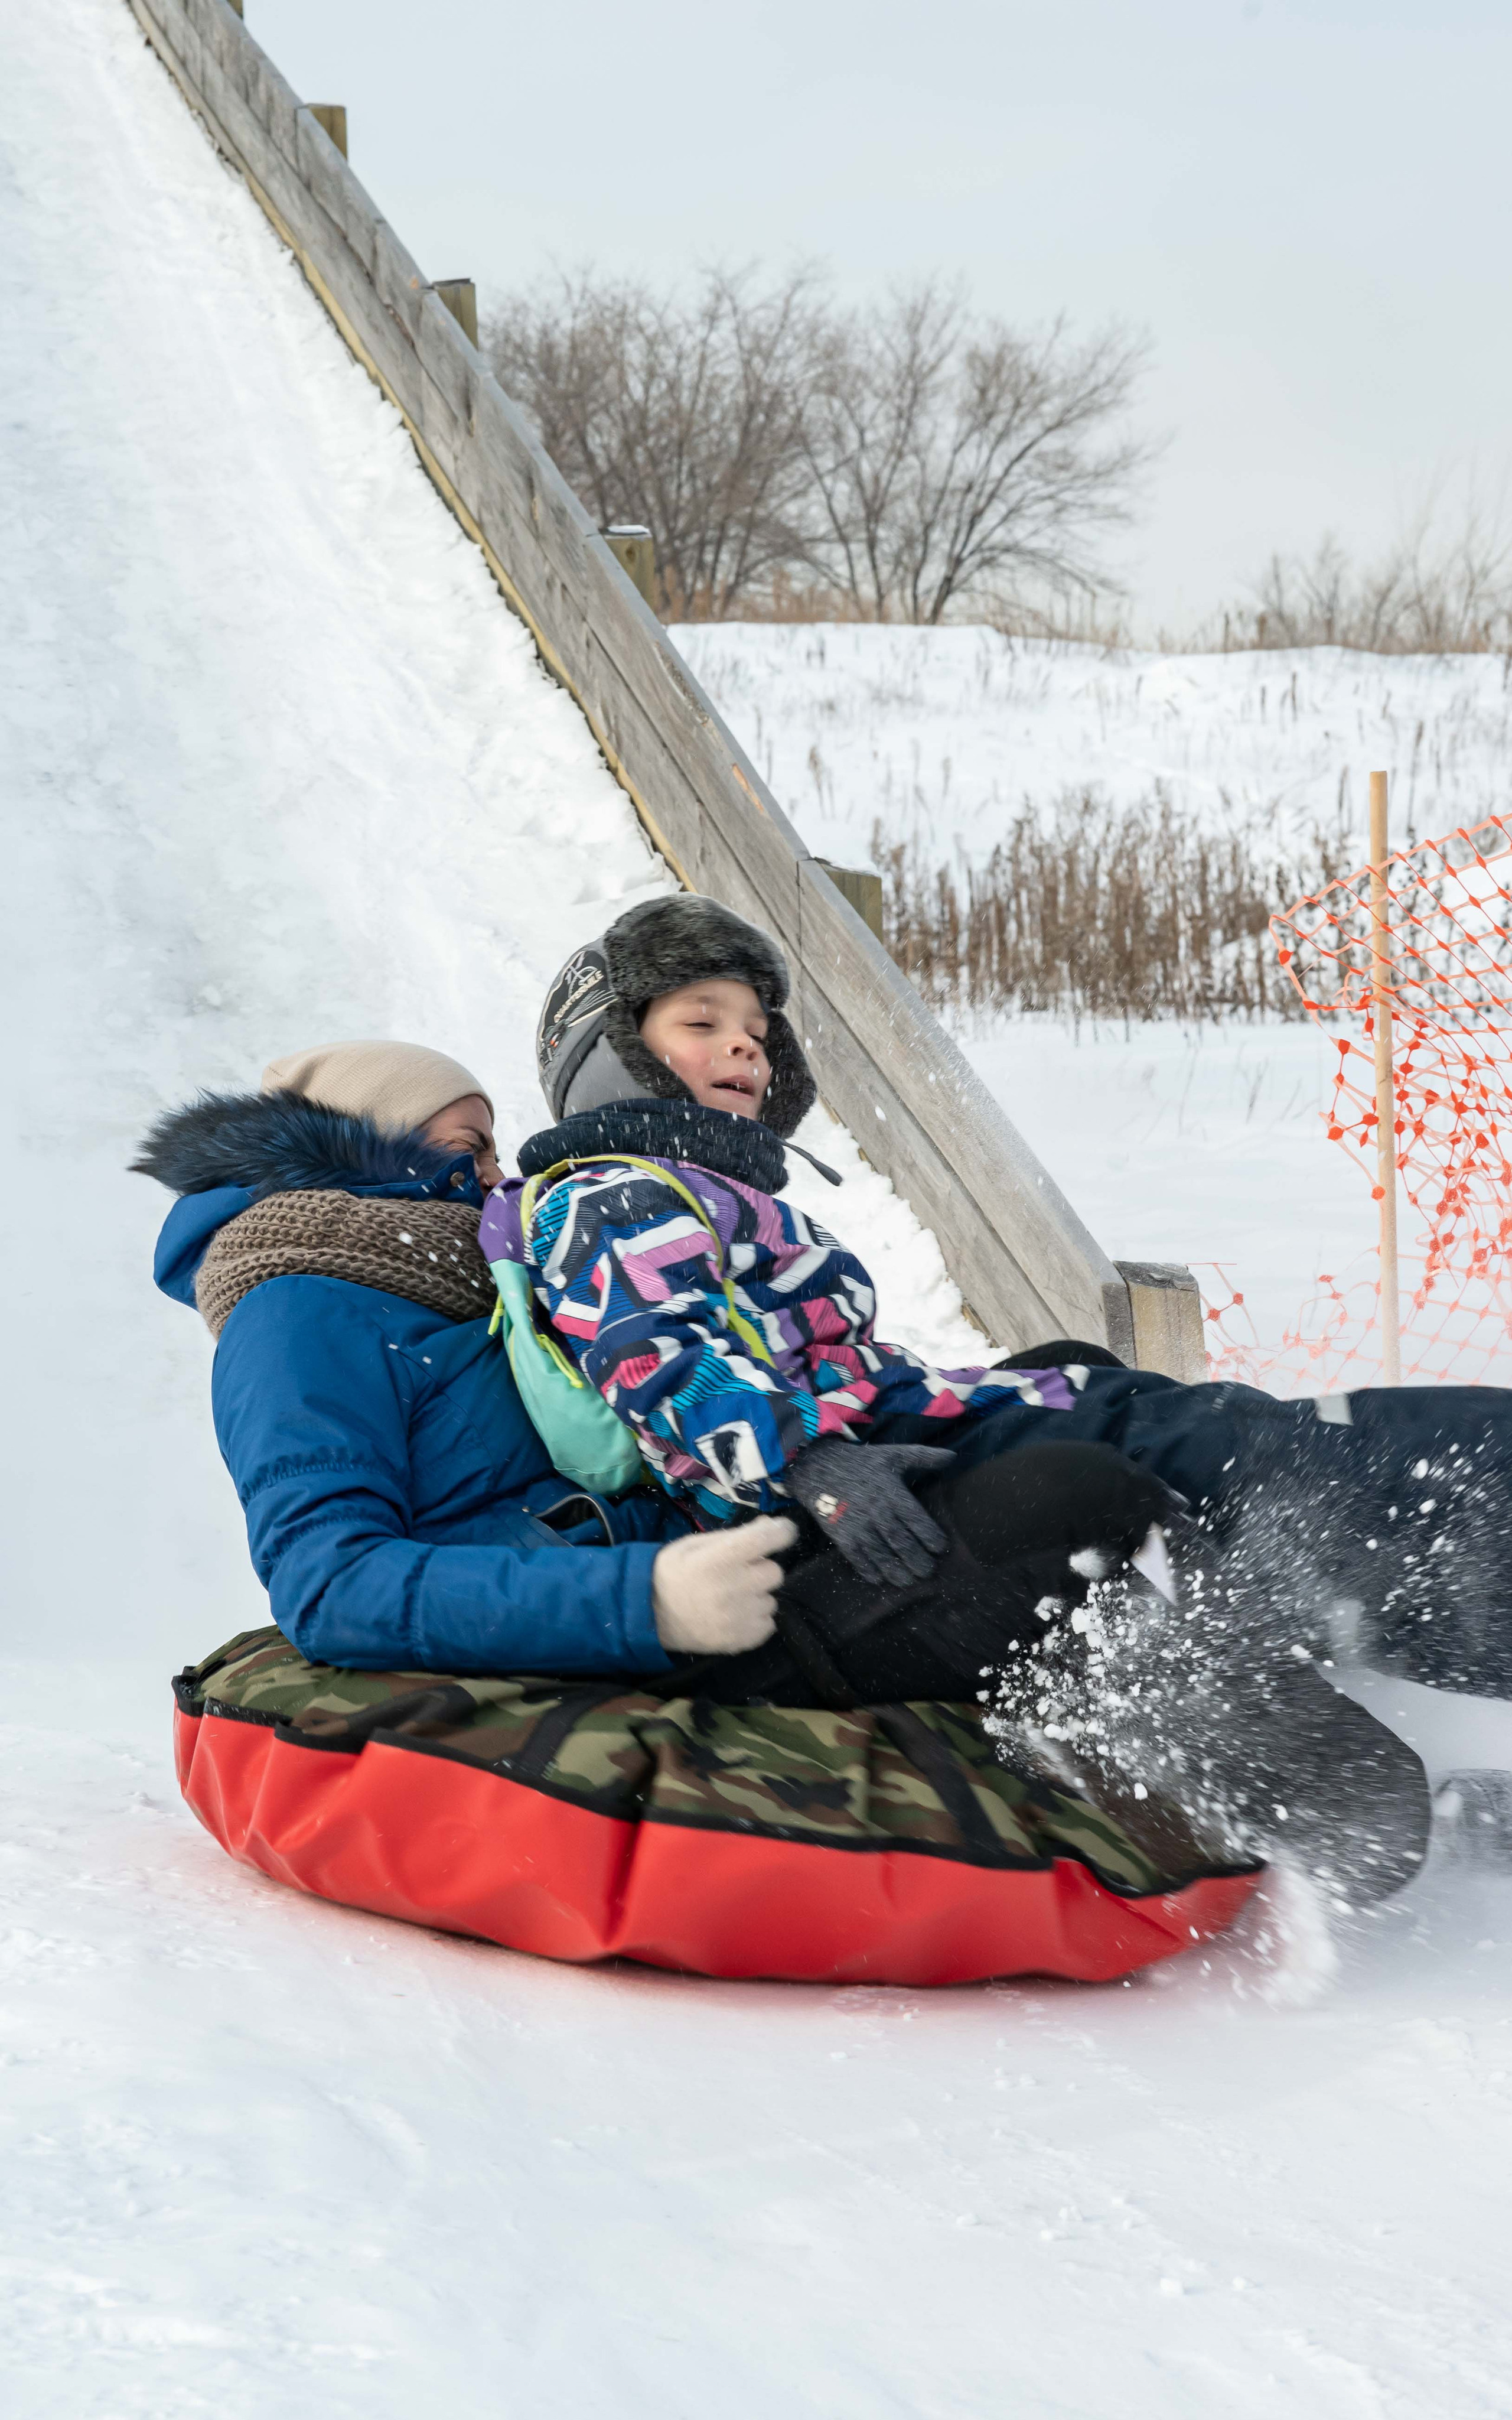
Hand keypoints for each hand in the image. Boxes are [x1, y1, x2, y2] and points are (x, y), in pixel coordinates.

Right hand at [652, 1516, 797, 1655]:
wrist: (649, 1614)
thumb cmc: (673, 1572)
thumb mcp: (696, 1544)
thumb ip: (735, 1535)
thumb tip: (769, 1525)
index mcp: (722, 1558)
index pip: (769, 1538)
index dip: (782, 1531)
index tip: (781, 1531)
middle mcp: (736, 1587)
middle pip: (775, 1573)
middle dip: (760, 1569)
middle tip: (739, 1573)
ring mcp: (740, 1617)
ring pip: (771, 1600)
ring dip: (757, 1596)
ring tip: (732, 1598)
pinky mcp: (741, 1640)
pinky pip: (768, 1624)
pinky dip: (755, 1619)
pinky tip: (735, 1615)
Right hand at [786, 1438, 955, 1586]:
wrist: (817, 1466)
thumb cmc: (861, 1462)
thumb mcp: (893, 1455)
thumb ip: (924, 1456)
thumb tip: (954, 1455)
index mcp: (891, 1492)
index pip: (916, 1519)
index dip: (931, 1536)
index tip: (941, 1548)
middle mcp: (875, 1510)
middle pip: (901, 1542)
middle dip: (917, 1560)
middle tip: (929, 1572)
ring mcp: (856, 1524)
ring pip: (881, 1554)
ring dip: (896, 1571)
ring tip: (910, 1581)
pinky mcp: (840, 1534)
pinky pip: (856, 1558)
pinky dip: (868, 1570)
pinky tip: (880, 1579)